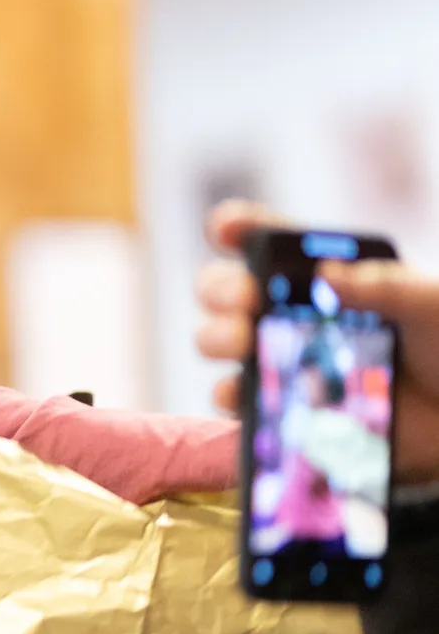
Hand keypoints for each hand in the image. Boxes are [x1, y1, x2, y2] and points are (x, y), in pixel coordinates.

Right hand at [197, 200, 438, 481]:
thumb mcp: (430, 303)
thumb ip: (387, 285)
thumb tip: (329, 275)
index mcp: (321, 274)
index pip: (264, 239)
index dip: (237, 227)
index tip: (227, 229)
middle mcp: (286, 311)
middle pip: (224, 287)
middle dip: (221, 287)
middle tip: (243, 300)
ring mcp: (277, 359)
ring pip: (216, 339)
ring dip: (216, 337)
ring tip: (241, 345)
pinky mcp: (278, 406)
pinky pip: (237, 401)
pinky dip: (231, 396)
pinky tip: (243, 391)